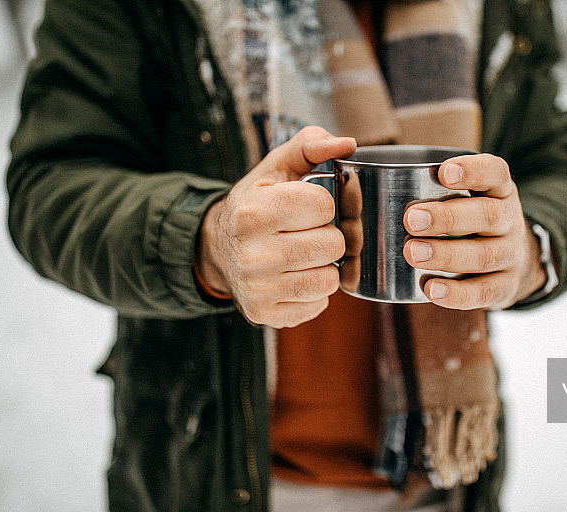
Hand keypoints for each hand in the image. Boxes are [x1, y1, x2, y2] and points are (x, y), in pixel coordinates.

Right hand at [197, 126, 356, 327]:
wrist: (218, 248)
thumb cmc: (256, 204)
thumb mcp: (275, 169)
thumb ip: (311, 145)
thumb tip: (349, 143)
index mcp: (254, 211)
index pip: (323, 205)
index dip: (321, 204)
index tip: (305, 206)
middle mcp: (252, 254)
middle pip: (333, 245)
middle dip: (326, 235)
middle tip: (305, 232)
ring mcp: (257, 288)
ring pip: (329, 279)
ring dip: (323, 266)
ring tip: (302, 255)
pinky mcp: (264, 314)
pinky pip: (318, 305)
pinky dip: (314, 291)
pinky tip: (294, 276)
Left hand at [402, 154, 546, 309]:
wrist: (515, 263)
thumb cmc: (472, 223)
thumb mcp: (468, 197)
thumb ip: (428, 186)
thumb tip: (359, 176)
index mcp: (499, 191)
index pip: (495, 173)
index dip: (474, 170)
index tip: (444, 172)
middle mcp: (509, 220)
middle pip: (487, 216)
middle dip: (447, 218)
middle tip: (411, 220)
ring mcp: (511, 255)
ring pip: (484, 255)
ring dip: (446, 254)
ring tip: (412, 253)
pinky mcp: (505, 287)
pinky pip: (484, 292)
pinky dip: (457, 293)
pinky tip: (431, 289)